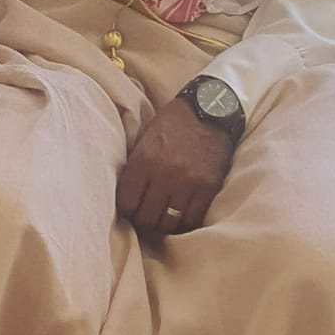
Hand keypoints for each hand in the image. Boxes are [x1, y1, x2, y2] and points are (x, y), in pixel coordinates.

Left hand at [115, 96, 234, 236]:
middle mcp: (164, 174)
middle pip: (147, 218)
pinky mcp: (208, 188)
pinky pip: (193, 219)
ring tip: (163, 218)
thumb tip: (125, 197)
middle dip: (143, 220)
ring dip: (164, 224)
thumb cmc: (173, 124)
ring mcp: (188, 183)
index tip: (129, 209)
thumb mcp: (145, 140)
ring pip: (170, 223)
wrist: (209, 110)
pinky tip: (181, 215)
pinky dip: (185, 222)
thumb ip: (136, 168)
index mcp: (143, 161)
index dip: (126, 209)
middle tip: (146, 216)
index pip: (126, 203)